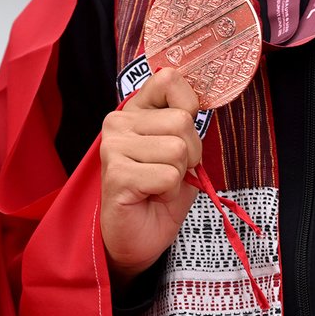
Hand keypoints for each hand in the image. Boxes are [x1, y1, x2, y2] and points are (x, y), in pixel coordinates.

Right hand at [98, 69, 201, 288]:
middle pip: (181, 121)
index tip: (184, 133)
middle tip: (171, 172)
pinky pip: (168, 175)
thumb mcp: (183, 151)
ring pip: (177, 149)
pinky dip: (169, 192)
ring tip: (159, 185)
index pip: (168, 78)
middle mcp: (119, 121)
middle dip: (190, 153)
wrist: (140, 237)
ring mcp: (113, 146)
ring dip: (179, 174)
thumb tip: (201, 106)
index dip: (189, 106)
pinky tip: (150, 196)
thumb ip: (187, 124)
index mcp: (136, 109)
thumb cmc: (161, 192)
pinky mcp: (116, 174)